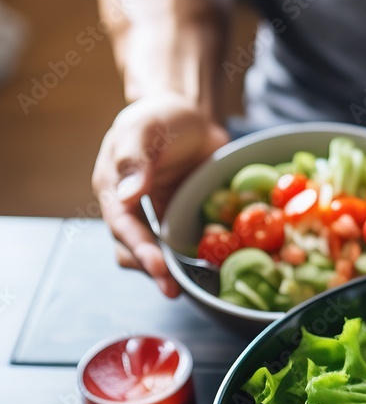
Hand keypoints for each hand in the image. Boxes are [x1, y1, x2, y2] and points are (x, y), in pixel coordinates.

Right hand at [93, 92, 228, 296]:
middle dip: (153, 271)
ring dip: (172, 271)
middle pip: (135, 249)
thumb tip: (128, 195)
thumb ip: (134, 160)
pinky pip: (184, 242)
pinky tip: (214, 266)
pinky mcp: (181, 216)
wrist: (189, 113)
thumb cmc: (161, 116)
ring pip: (158, 252)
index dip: (140, 250)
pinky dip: (195, 256)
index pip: (122, 227)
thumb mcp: (144, 129)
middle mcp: (131, 207)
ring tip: (193, 288)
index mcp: (113, 188)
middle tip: (176, 290)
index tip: (159, 268)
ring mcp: (157, 214)